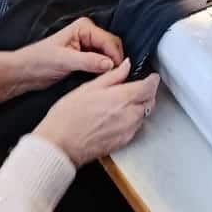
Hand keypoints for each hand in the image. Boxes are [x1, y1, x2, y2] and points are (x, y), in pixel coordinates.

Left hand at [0, 17, 123, 107]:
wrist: (24, 72)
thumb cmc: (39, 61)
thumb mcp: (64, 61)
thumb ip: (88, 61)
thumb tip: (110, 64)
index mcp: (84, 28)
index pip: (109, 41)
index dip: (115, 57)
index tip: (118, 73)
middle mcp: (88, 34)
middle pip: (112, 47)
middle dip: (115, 61)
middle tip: (115, 79)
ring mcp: (87, 46)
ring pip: (109, 56)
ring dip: (110, 67)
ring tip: (111, 81)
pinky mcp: (85, 58)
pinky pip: (102, 63)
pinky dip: (104, 71)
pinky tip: (104, 80)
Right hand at [33, 57, 158, 163]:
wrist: (60, 145)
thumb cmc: (68, 117)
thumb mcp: (88, 88)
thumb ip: (112, 76)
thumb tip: (126, 65)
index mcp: (122, 98)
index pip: (149, 87)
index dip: (152, 80)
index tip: (150, 77)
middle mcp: (129, 115)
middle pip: (149, 102)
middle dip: (147, 94)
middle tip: (136, 88)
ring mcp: (127, 130)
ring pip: (143, 115)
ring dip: (139, 107)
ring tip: (122, 104)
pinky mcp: (123, 142)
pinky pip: (135, 128)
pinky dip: (131, 121)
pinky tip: (116, 118)